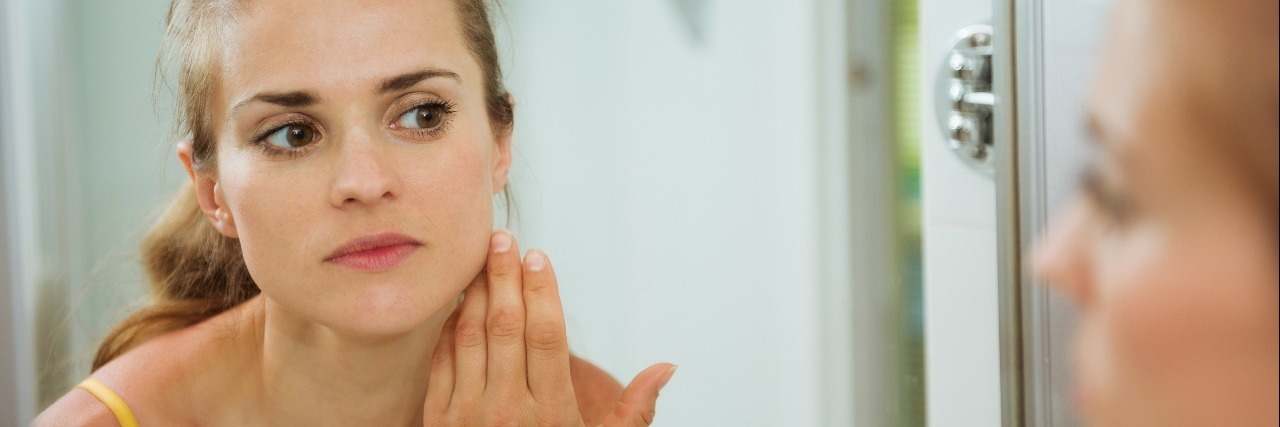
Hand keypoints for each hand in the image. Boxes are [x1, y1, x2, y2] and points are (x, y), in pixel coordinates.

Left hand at [424, 230, 675, 425]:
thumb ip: (634, 411)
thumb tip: (666, 367)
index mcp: (553, 414)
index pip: (546, 336)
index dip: (543, 290)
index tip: (539, 256)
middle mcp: (508, 411)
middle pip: (506, 326)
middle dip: (504, 277)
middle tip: (502, 239)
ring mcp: (468, 416)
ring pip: (470, 337)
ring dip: (475, 293)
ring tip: (481, 260)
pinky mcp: (439, 422)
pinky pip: (441, 362)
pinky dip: (450, 327)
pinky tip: (460, 303)